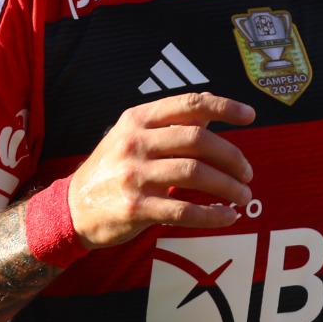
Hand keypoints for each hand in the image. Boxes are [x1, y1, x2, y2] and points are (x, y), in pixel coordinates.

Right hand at [67, 92, 255, 248]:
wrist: (72, 207)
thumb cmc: (111, 169)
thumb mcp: (132, 135)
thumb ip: (170, 123)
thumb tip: (211, 106)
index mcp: (137, 119)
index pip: (188, 104)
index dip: (223, 107)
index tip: (250, 115)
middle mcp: (135, 142)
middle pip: (198, 140)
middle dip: (231, 156)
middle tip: (247, 172)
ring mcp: (134, 175)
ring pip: (195, 174)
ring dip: (227, 186)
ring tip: (241, 195)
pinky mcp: (136, 208)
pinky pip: (184, 210)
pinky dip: (212, 215)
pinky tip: (227, 217)